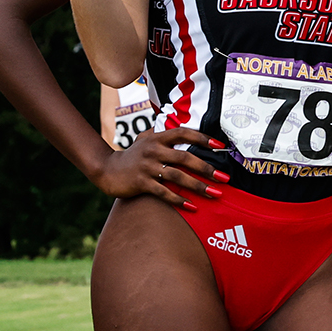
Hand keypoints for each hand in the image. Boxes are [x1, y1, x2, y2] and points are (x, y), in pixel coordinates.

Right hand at [89, 125, 223, 206]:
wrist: (107, 170)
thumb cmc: (131, 155)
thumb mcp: (144, 139)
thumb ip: (160, 132)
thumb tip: (177, 124)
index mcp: (157, 138)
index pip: (183, 133)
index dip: (202, 138)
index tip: (220, 145)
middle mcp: (153, 150)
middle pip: (184, 158)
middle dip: (206, 169)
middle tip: (224, 178)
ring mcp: (147, 167)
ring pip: (177, 177)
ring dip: (198, 186)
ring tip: (214, 194)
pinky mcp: (141, 183)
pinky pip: (163, 192)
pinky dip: (179, 200)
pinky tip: (192, 207)